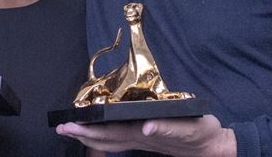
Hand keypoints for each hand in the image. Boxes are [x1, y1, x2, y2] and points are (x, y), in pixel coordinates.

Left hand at [56, 115, 235, 156]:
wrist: (211, 146)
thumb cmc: (200, 131)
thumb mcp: (188, 126)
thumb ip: (167, 126)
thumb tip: (147, 126)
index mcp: (143, 132)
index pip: (110, 131)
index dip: (88, 128)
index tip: (69, 124)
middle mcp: (138, 138)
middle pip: (103, 139)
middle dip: (80, 134)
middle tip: (60, 128)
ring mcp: (140, 141)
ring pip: (108, 142)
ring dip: (87, 137)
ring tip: (69, 130)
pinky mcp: (145, 140)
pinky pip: (118, 141)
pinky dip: (103, 137)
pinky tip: (93, 134)